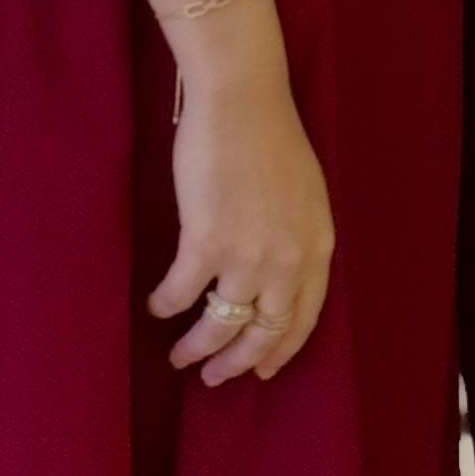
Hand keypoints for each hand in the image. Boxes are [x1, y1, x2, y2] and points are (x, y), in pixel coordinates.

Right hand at [151, 42, 334, 384]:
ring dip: (197, 346)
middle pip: (262, 332)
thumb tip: (278, 272)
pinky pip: (182, 291)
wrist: (242, 98)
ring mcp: (247, 254)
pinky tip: (157, 306)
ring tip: (181, 356)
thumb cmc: (271, 135)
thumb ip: (297, 236)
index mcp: (317, 247)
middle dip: (237, 362)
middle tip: (216, 377)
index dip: (280, 350)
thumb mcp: (305, 194)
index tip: (262, 371)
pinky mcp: (206, 242)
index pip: (303, 319)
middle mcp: (288, 260)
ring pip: (220, 323)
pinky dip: (166, 304)